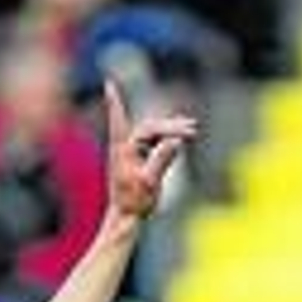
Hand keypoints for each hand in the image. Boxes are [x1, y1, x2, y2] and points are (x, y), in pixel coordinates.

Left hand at [102, 81, 196, 224]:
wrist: (126, 218)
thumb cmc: (134, 202)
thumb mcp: (150, 181)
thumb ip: (162, 160)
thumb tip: (177, 141)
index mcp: (123, 150)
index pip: (120, 120)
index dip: (115, 102)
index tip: (108, 83)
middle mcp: (126, 148)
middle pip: (150, 127)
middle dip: (171, 125)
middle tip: (192, 128)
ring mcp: (132, 153)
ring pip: (154, 134)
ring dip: (172, 131)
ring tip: (193, 130)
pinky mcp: (138, 159)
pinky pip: (155, 143)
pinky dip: (168, 140)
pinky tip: (182, 140)